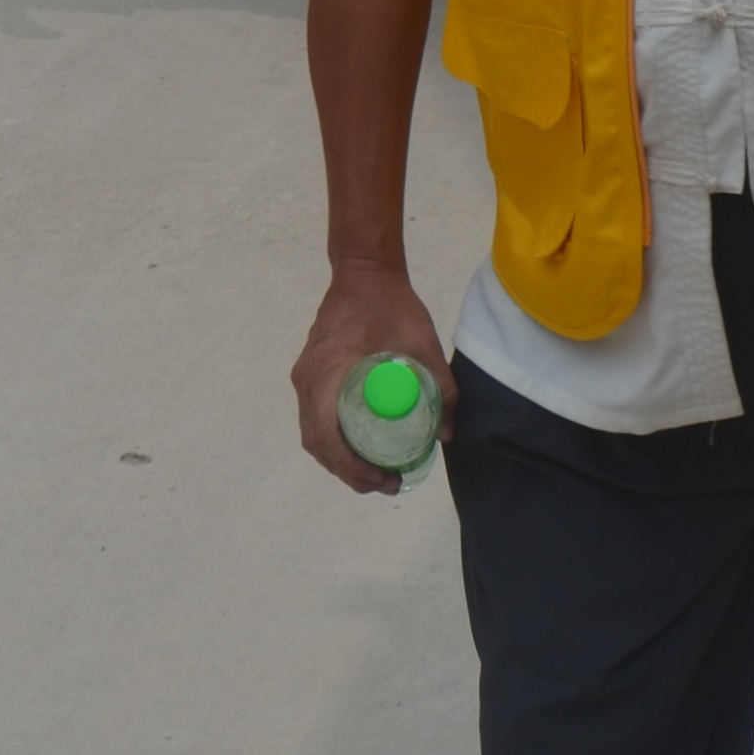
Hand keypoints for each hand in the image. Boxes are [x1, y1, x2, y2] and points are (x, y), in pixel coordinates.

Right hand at [292, 262, 452, 493]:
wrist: (363, 271)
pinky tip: (359, 451)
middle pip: (317, 443)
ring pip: (313, 435)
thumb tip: (448, 434)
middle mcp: (308, 378)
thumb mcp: (422, 343)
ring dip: (339, 461)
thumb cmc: (391, 303)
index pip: (326, 435)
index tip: (381, 478)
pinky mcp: (310, 374)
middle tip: (385, 484)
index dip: (350, 467)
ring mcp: (305, 376)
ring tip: (375, 475)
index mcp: (328, 370)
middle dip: (348, 473)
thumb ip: (441, 385)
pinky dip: (332, 443)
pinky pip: (314, 419)